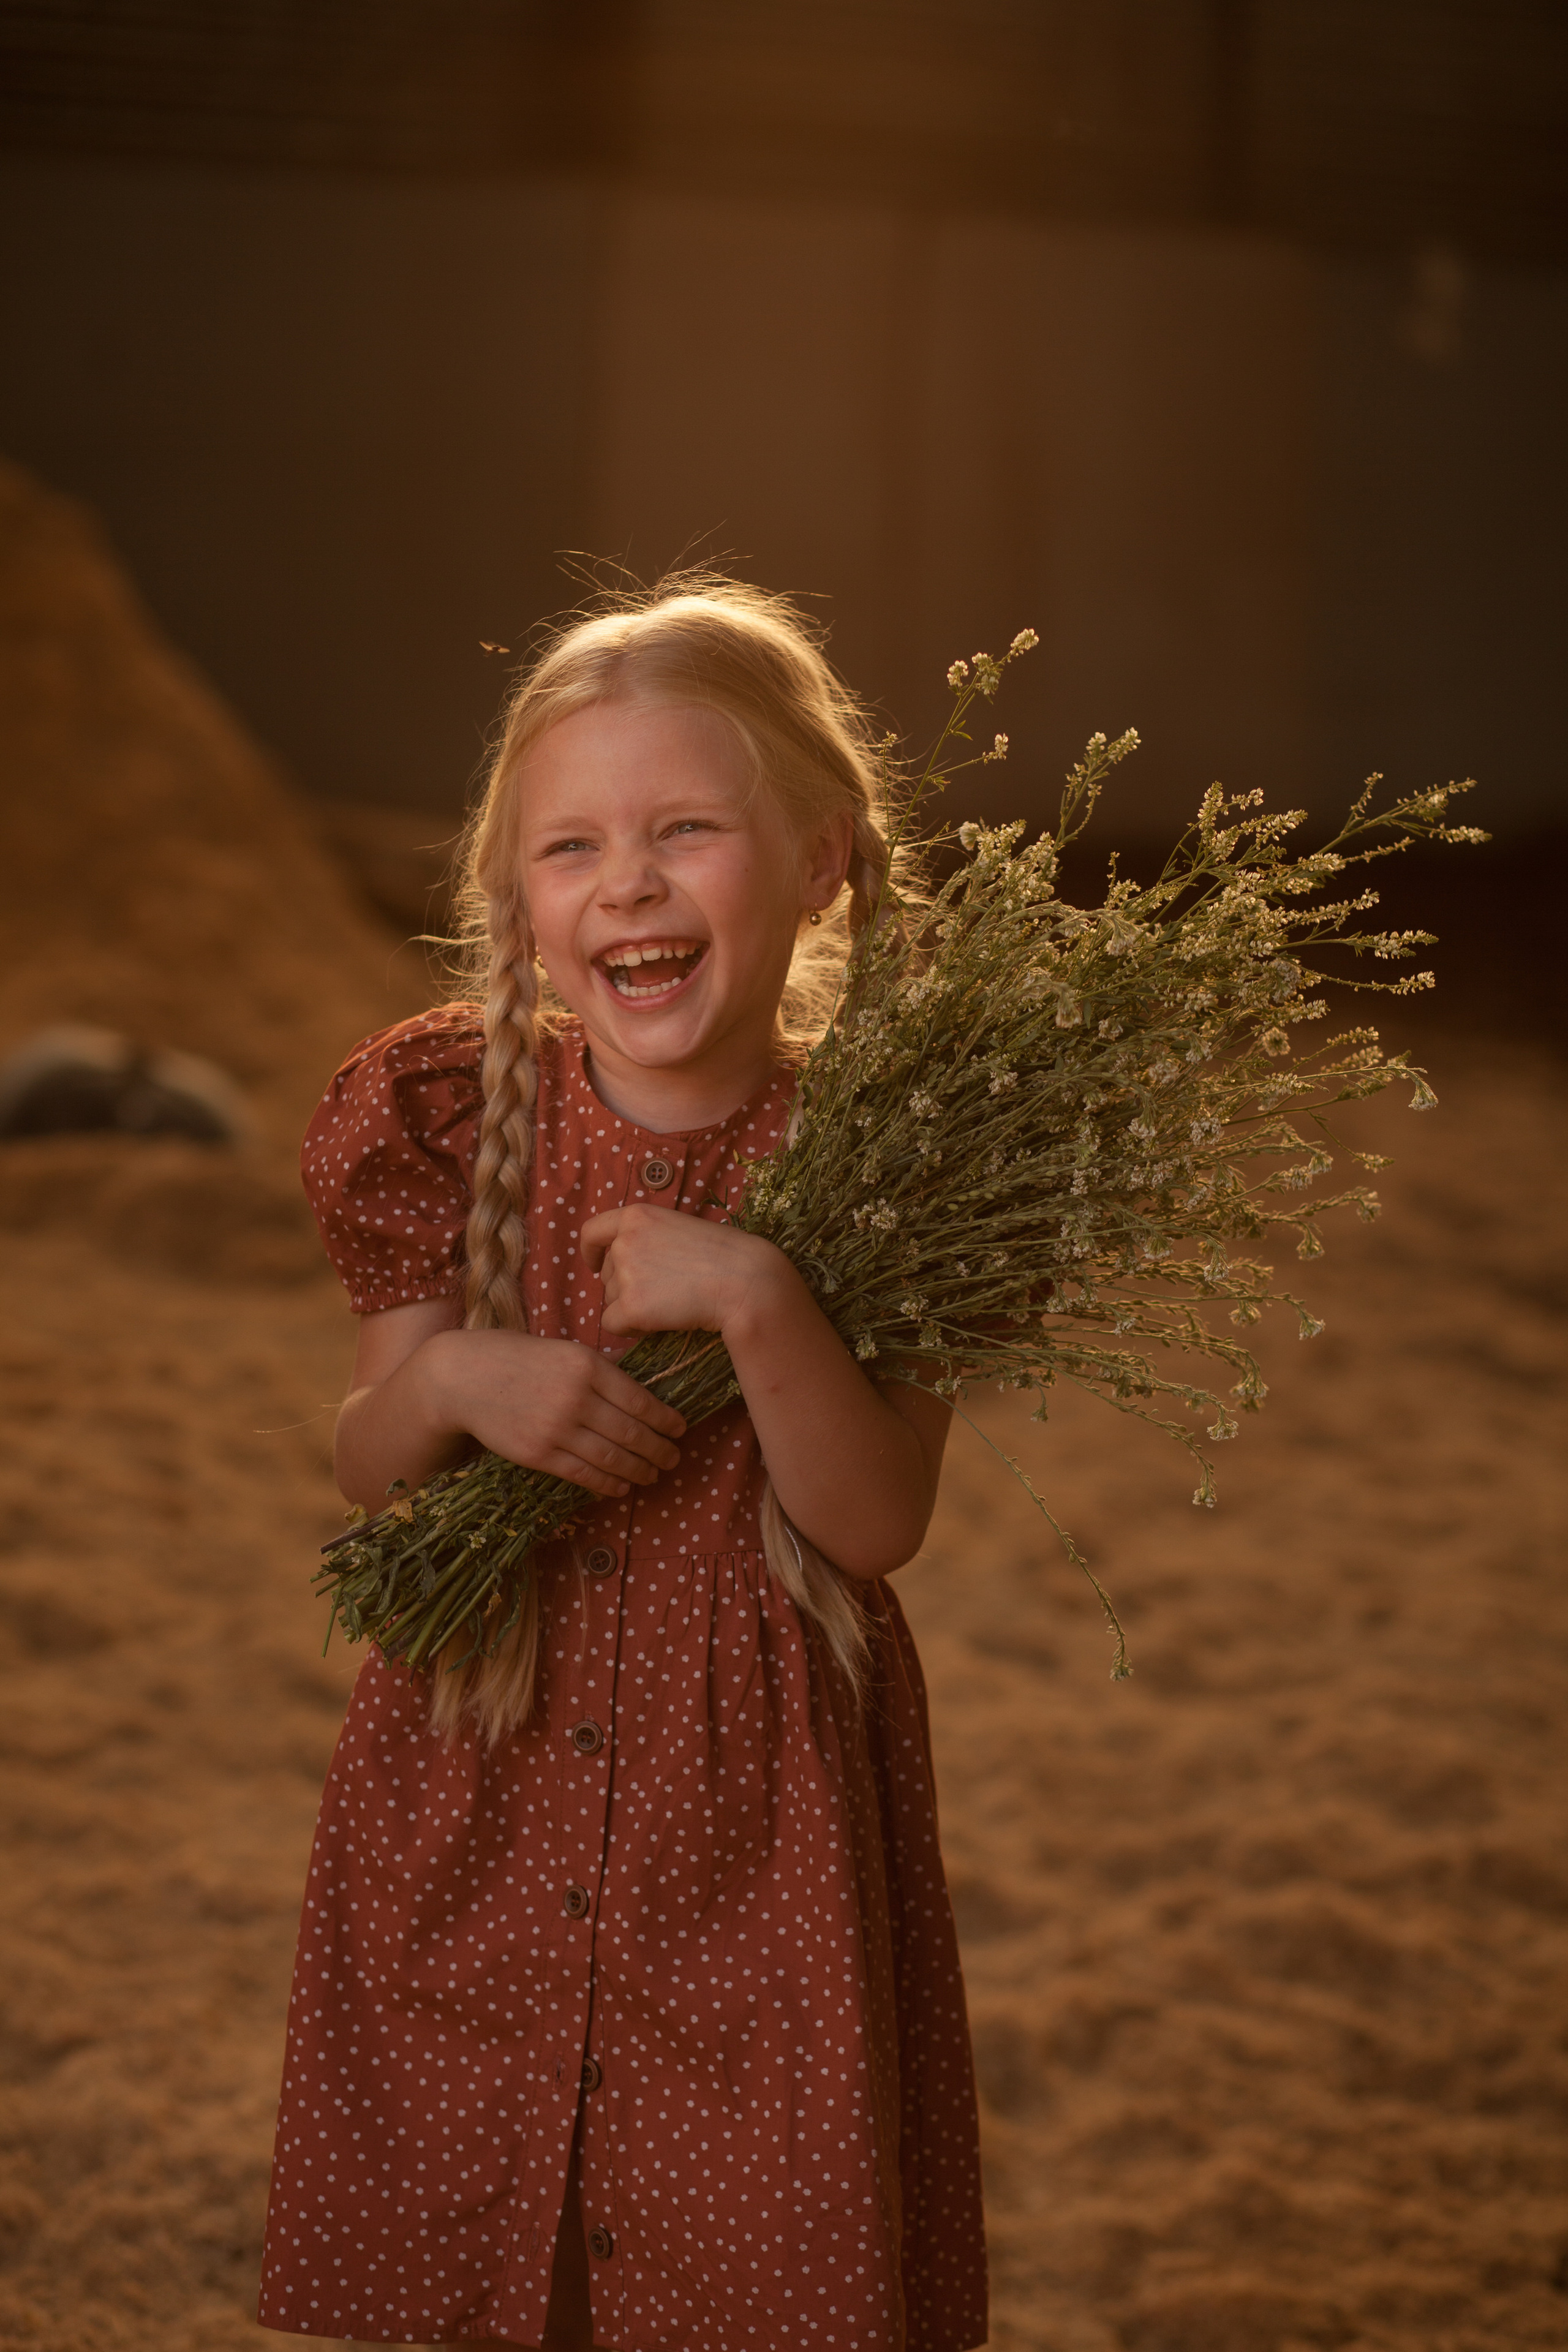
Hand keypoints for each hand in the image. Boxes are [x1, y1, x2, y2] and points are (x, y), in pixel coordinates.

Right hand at [424, 1327, 684, 1497]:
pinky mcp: (538, 1453)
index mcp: (588, 1367)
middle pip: (633, 1433)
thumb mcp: (565, 1351)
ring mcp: (557, 1428)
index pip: (641, 1401)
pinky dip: (608, 1483)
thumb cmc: (519, 1359)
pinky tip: (621, 1486)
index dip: (666, 1420)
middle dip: (660, 1449)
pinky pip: (583, 1474)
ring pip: (612, 1458)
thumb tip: (641, 1395)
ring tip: (653, 1474)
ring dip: (640, 1470)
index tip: (680, 1429)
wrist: (465, 1376)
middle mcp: (577, 1398)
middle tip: (673, 1458)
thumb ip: (600, 1372)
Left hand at [579, 1205, 793, 1346]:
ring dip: (632, 1307)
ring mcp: (625, 1273)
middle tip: (664, 1291)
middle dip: (625, 1286)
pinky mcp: (630, 1306)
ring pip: (611, 1300)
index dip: (590, 1252)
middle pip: (605, 1274)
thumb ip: (648, 1238)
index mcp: (636, 1215)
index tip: (593, 1264)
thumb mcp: (679, 1228)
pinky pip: (613, 1324)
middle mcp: (624, 1241)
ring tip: (671, 1303)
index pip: (592, 1231)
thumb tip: (621, 1262)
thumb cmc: (722, 1257)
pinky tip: (662, 1321)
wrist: (745, 1282)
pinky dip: (632, 1328)